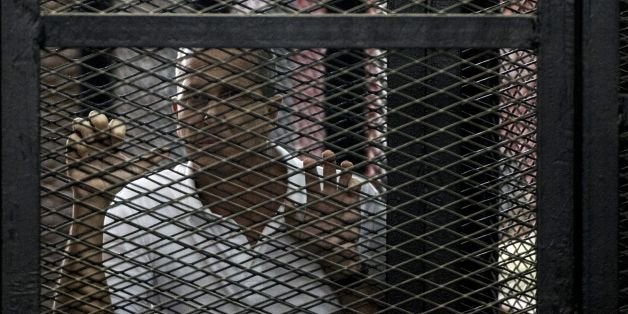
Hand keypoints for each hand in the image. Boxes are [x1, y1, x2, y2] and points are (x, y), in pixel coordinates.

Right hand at [66, 111, 165, 202]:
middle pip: (96, 118)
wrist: (99, 198)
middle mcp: (98, 141)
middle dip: (98, 118)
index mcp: (113, 142)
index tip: (117, 138)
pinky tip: (83, 153)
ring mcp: (84, 145)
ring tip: (91, 138)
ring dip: (85, 127)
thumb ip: (150, 160)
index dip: (115, 126)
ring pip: (81, 123)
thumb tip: (168, 151)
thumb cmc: (116, 184)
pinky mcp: (72, 153)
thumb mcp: (134, 170)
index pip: (114, 124)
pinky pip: (71, 138)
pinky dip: (77, 142)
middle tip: (100, 127)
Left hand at [286, 150, 361, 278]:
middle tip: (327, 153)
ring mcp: (341, 200)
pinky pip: (355, 191)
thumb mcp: (299, 233)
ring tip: (344, 163)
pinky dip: (355, 184)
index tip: (306, 160)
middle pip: (327, 174)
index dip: (309, 169)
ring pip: (343, 179)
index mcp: (314, 200)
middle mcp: (328, 196)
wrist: (336, 256)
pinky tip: (353, 180)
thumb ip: (291, 218)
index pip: (310, 180)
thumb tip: (287, 202)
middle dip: (327, 163)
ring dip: (343, 170)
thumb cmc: (316, 244)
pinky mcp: (353, 206)